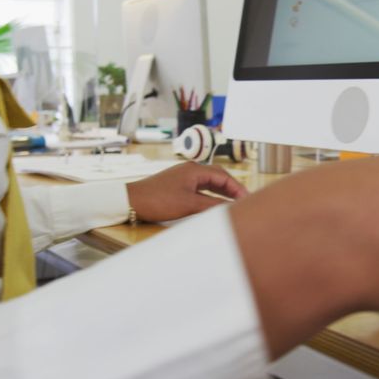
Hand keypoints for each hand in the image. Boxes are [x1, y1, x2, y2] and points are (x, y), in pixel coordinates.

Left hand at [126, 162, 247, 222]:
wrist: (130, 201)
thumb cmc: (157, 200)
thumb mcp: (188, 205)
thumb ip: (211, 206)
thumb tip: (230, 209)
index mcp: (195, 170)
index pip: (224, 176)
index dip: (237, 188)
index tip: (247, 200)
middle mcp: (190, 170)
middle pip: (218, 178)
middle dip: (232, 189)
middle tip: (244, 202)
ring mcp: (183, 177)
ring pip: (209, 184)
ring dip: (221, 193)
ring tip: (233, 204)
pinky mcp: (177, 186)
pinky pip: (200, 189)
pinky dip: (210, 196)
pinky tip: (214, 205)